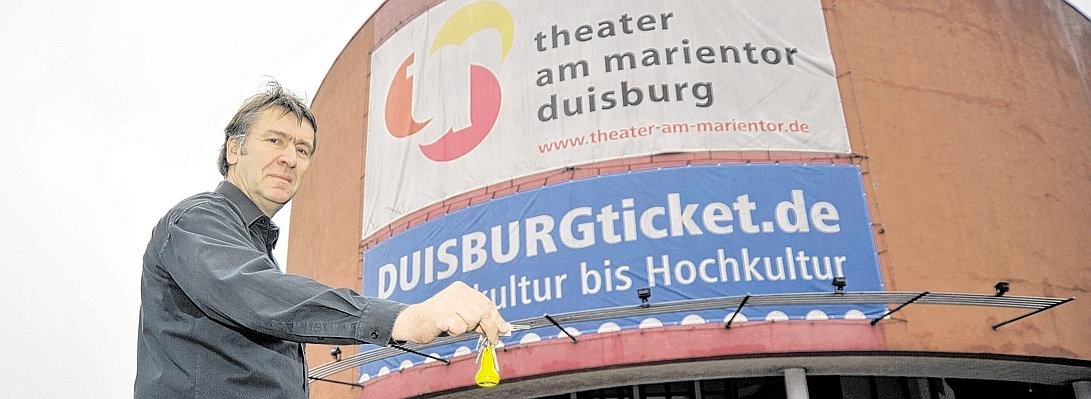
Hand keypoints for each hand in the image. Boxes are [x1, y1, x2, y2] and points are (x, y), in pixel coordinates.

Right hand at [391, 281, 510, 344]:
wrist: (413, 322)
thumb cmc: (438, 320)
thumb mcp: (462, 317)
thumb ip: (480, 320)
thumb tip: (502, 328)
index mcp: (462, 290)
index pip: (487, 303)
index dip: (497, 318)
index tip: (504, 330)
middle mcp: (457, 292)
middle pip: (484, 310)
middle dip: (491, 327)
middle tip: (493, 339)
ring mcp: (448, 302)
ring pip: (473, 319)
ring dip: (468, 328)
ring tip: (455, 327)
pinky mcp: (441, 314)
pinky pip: (459, 327)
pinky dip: (456, 332)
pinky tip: (446, 328)